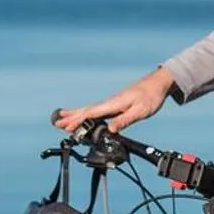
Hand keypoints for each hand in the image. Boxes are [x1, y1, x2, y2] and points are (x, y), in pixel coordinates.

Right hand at [55, 67, 174, 132]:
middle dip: (71, 117)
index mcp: (114, 103)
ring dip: (75, 115)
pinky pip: (96, 111)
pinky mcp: (115, 105)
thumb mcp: (140, 111)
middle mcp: (110, 102)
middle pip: (86, 111)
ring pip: (89, 110)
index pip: (91, 113)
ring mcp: (111, 103)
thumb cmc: (150, 96)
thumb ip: (125, 120)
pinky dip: (86, 114)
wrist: (157, 84)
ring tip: (62, 119)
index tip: (66, 126)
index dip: (78, 120)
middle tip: (56, 123)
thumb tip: (110, 130)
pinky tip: (83, 117)